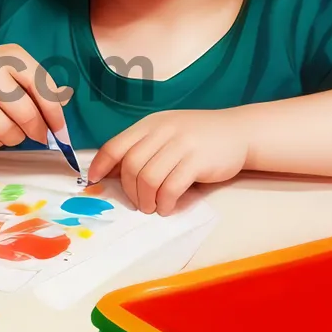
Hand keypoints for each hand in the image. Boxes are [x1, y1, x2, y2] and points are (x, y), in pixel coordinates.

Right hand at [0, 43, 73, 149]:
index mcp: (8, 56)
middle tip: (38, 136)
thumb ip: (38, 85)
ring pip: (9, 132)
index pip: (42, 87)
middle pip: (27, 114)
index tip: (60, 131)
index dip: (55, 113)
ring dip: (15, 138)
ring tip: (8, 128)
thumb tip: (66, 99)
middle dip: (37, 131)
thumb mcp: (11, 71)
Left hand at [88, 109, 249, 214]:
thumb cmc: (196, 137)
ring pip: (149, 178)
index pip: (115, 145)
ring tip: (152, 207)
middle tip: (137, 203)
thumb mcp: (165, 133)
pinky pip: (172, 186)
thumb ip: (143, 147)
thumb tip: (113, 172)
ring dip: (146, 199)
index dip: (101, 164)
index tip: (94, 181)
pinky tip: (167, 207)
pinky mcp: (198, 161)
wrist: (238, 132)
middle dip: (129, 190)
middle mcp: (162, 131)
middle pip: (131, 165)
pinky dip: (165, 202)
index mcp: (149, 124)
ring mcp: (180, 144)